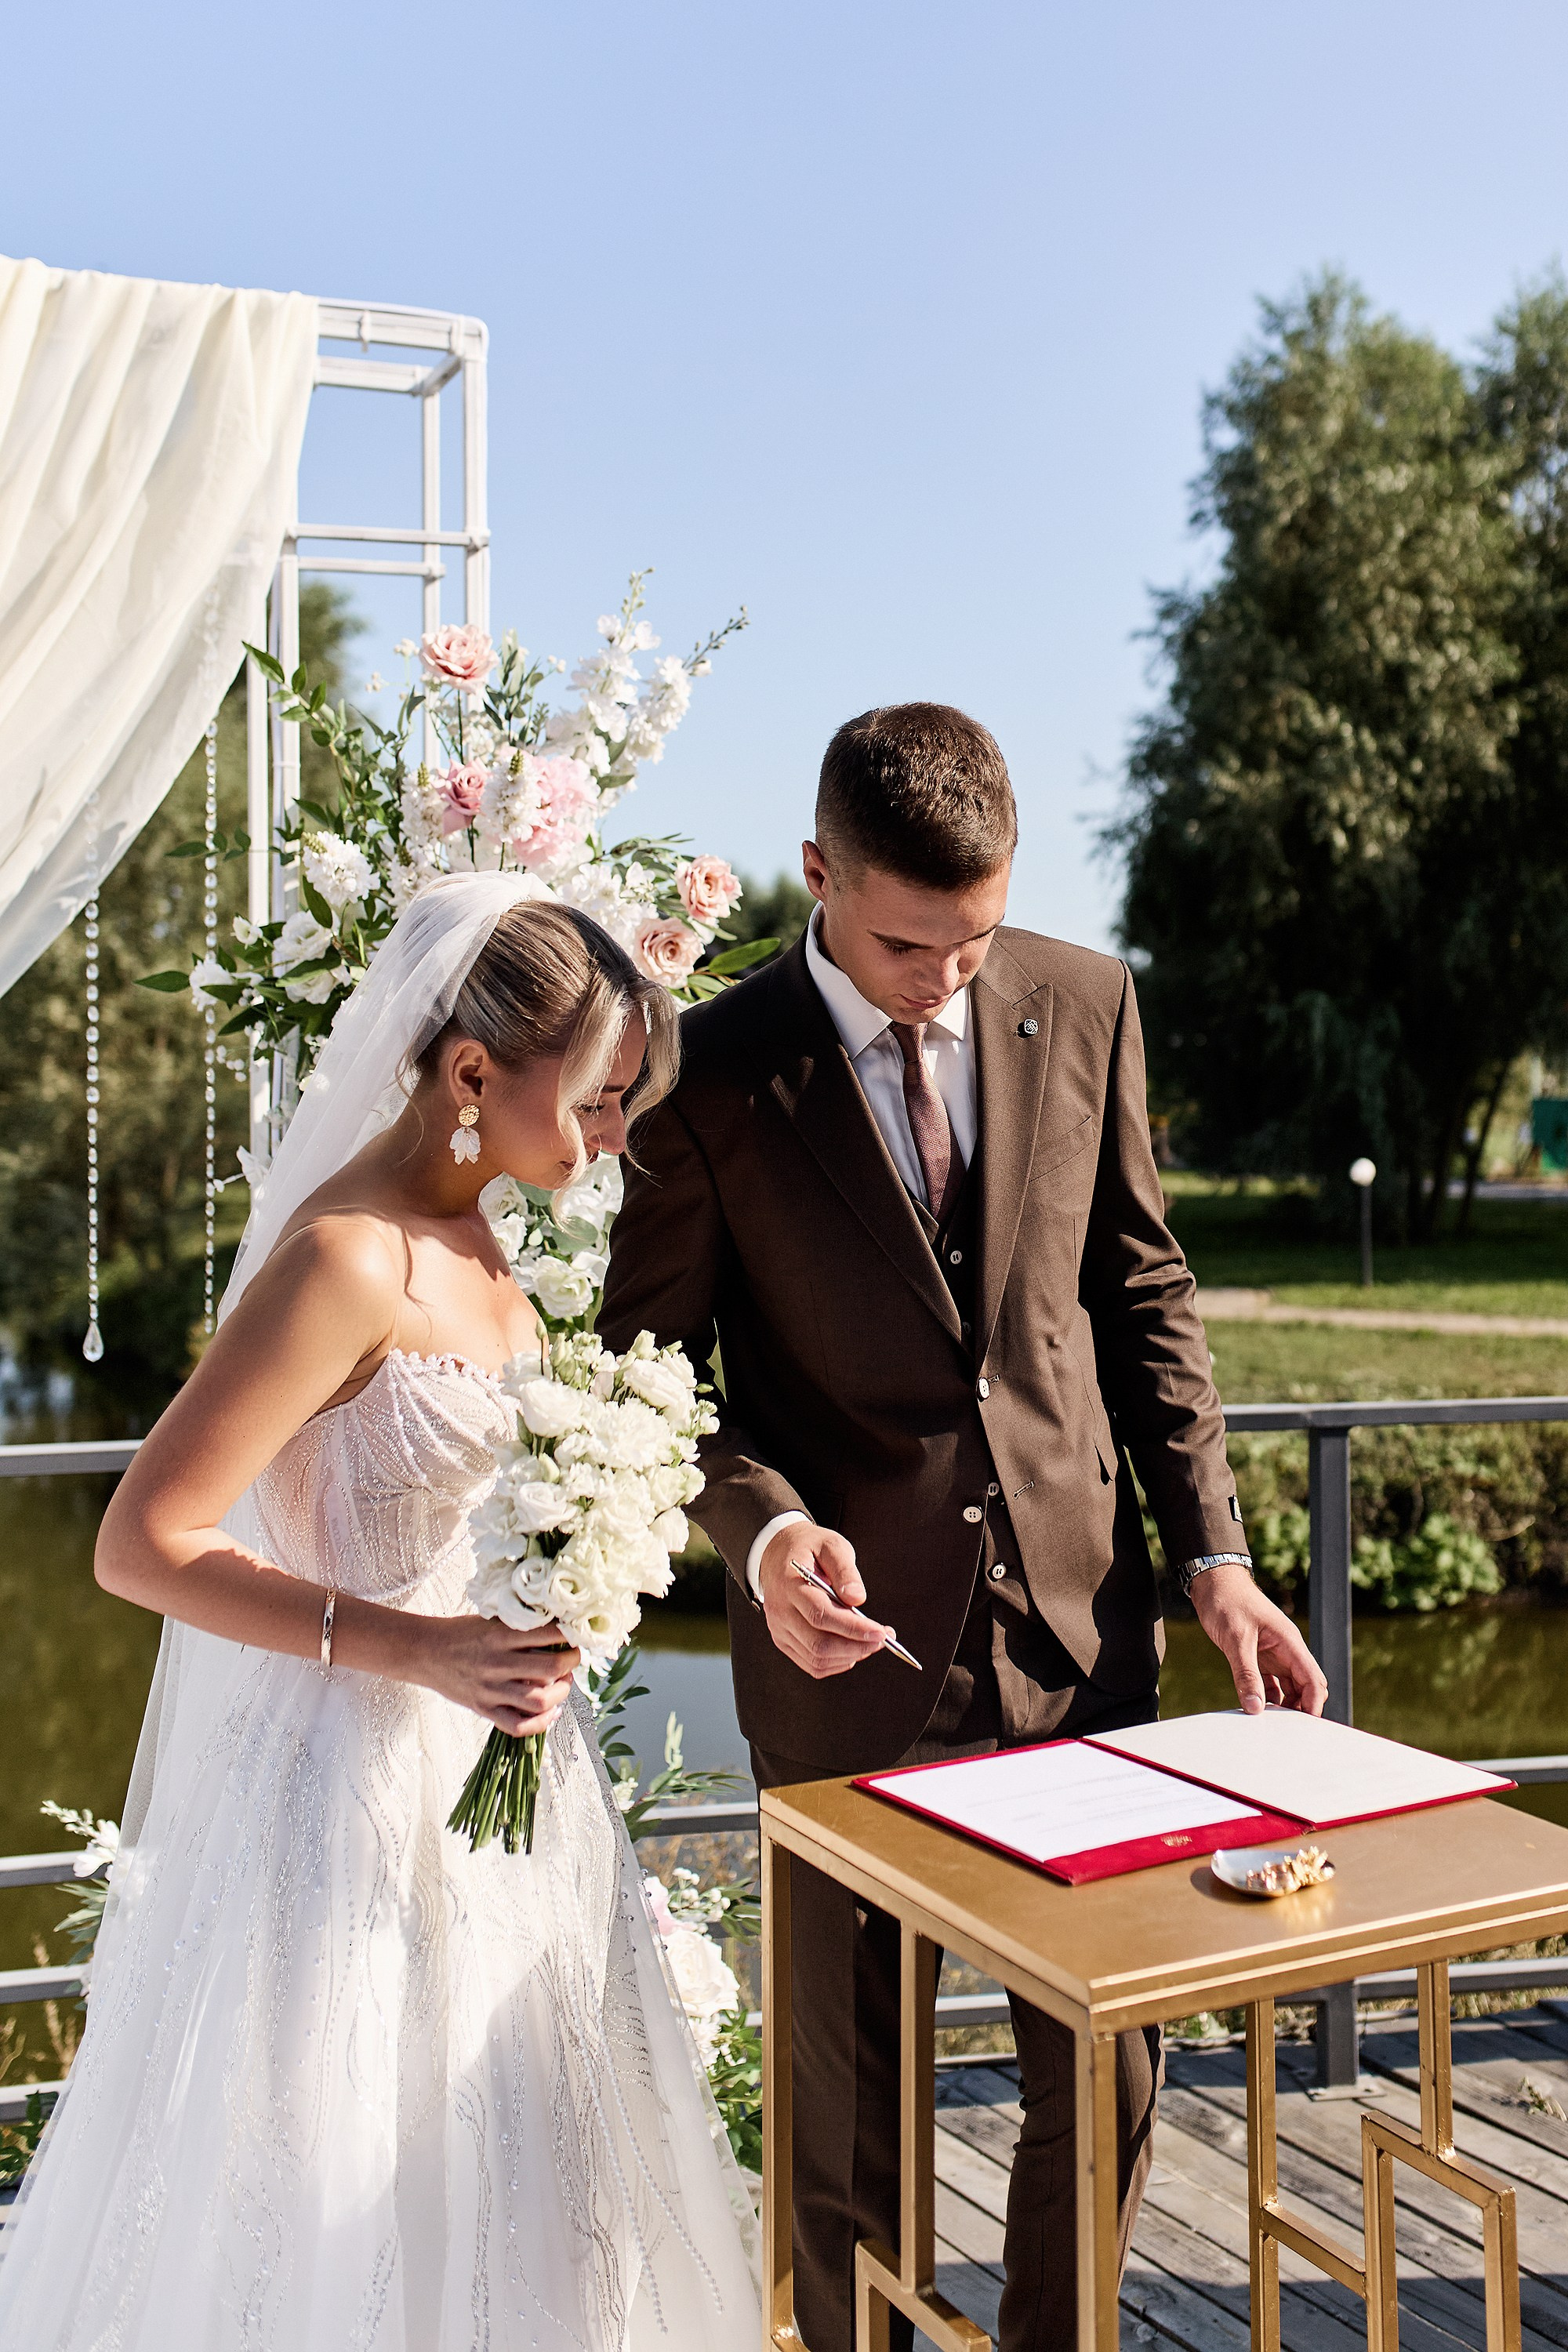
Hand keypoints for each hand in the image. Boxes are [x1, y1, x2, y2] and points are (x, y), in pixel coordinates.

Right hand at [416, 1615, 581, 1734]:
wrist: (426, 1652)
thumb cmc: (462, 1633)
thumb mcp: (491, 1620)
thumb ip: (520, 1626)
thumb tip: (559, 1629)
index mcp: (500, 1635)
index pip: (548, 1634)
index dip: (570, 1634)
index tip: (576, 1632)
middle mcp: (497, 1663)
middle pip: (550, 1668)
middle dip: (571, 1663)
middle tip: (572, 1658)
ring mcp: (491, 1690)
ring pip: (539, 1700)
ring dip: (561, 1693)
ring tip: (563, 1683)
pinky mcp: (484, 1709)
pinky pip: (518, 1726)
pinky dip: (541, 1723)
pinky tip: (551, 1712)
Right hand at [758, 1522, 889, 1678]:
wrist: (777, 1554)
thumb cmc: (808, 1549)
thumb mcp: (830, 1545)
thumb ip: (844, 1570)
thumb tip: (857, 1599)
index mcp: (789, 1585)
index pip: (821, 1615)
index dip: (853, 1628)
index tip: (881, 1632)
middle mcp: (780, 1612)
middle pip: (819, 1645)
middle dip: (857, 1647)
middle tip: (883, 1638)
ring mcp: (779, 1630)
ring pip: (816, 1660)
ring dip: (850, 1657)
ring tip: (871, 1642)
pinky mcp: (783, 1641)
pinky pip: (811, 1664)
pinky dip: (837, 1663)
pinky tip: (852, 1650)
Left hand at [1189, 1563, 1327, 1715]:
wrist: (1212, 1583)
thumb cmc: (1227, 1602)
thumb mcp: (1236, 1639)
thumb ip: (1246, 1674)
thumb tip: (1255, 1707)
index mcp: (1290, 1642)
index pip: (1313, 1679)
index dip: (1313, 1704)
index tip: (1303, 1727)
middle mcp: (1286, 1650)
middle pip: (1305, 1686)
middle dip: (1301, 1708)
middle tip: (1284, 1730)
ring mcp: (1273, 1654)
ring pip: (1288, 1687)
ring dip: (1283, 1705)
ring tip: (1269, 1724)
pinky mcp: (1258, 1657)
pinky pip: (1270, 1683)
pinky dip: (1267, 1697)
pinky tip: (1256, 1707)